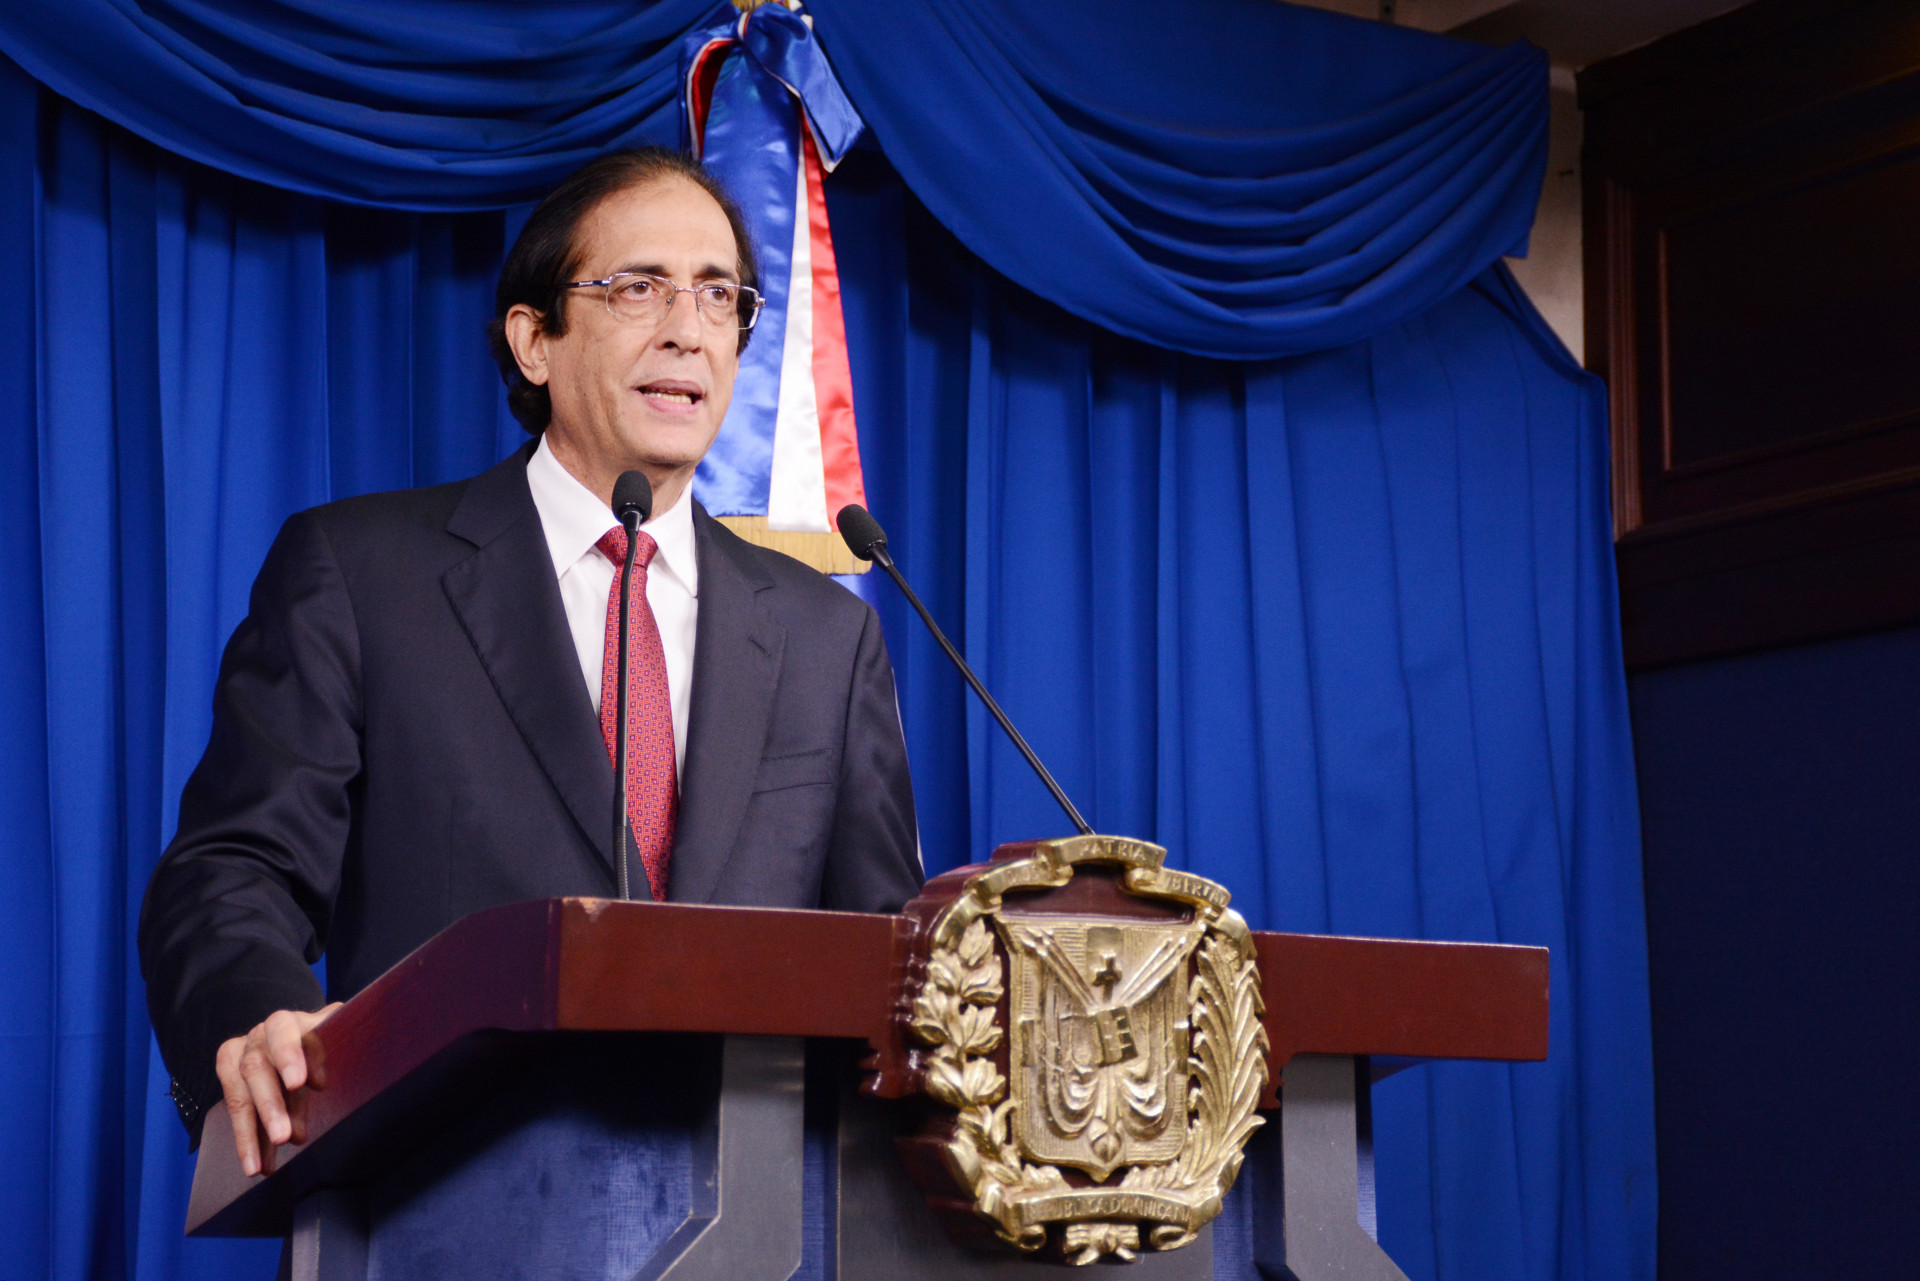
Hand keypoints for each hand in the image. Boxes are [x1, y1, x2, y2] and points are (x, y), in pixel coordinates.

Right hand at [214, 1003, 342, 1176]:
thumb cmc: (328, 1040)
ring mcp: (242, 1055)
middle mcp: (261, 1035)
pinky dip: (244, 1140)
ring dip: (250, 1132)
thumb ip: (344, 1047)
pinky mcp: (230, 1075)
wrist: (303, 1039)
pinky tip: (253, 1165)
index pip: (283, 1031)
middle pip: (256, 1067)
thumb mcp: (337, 1037)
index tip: (305, 1084)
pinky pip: (233, 1111)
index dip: (291, 1056)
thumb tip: (358, 1064)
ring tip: (260, 1166)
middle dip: (270, 1104)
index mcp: (290, 1022)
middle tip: (285, 1136)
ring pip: (239, 1094)